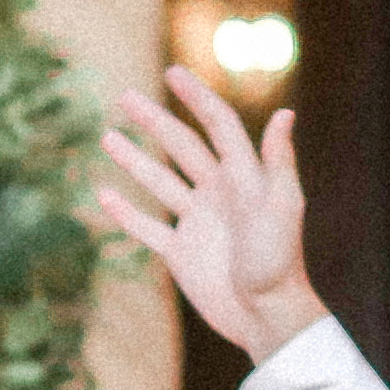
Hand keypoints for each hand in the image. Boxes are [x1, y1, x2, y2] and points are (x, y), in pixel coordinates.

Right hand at [93, 65, 328, 363]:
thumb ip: (279, 162)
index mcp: (243, 176)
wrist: (267, 316)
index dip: (196, 98)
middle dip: (154, 121)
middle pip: (182, 147)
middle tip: (125, 97)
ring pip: (159, 182)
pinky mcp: (181, 253)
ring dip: (133, 159)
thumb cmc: (280, 263)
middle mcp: (218, 193)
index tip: (173, 73)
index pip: (217, 125)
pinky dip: (126, 212)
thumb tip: (285, 113)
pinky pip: (148, 228)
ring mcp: (197, 222)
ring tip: (107, 136)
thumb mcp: (282, 208)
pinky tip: (103, 195)